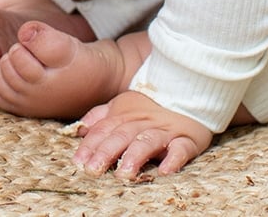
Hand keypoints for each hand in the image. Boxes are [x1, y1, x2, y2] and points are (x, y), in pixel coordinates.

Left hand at [73, 91, 213, 178]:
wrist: (189, 93)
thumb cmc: (149, 107)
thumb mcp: (121, 106)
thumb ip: (100, 117)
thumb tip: (80, 129)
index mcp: (124, 115)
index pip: (103, 130)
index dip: (89, 146)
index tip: (78, 162)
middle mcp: (142, 123)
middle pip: (121, 136)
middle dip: (106, 153)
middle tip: (94, 171)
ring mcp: (164, 131)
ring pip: (147, 141)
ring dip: (134, 157)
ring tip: (124, 174)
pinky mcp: (187, 139)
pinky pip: (181, 149)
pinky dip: (173, 159)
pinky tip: (164, 171)